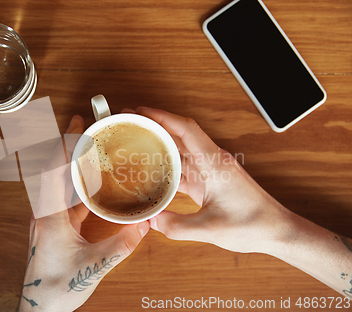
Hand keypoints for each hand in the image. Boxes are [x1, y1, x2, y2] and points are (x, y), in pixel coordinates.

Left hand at [19, 115, 149, 311]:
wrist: (38, 309)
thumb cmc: (56, 288)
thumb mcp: (94, 266)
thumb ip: (122, 244)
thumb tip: (144, 224)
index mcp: (50, 216)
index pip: (54, 170)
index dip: (66, 144)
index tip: (77, 124)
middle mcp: (45, 213)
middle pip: (55, 170)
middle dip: (70, 146)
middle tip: (87, 127)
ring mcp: (48, 220)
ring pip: (60, 183)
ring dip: (74, 164)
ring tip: (92, 149)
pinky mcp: (53, 228)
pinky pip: (66, 199)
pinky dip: (79, 186)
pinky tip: (94, 184)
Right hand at [134, 107, 292, 253]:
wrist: (276, 231)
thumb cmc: (253, 224)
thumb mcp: (210, 229)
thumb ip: (176, 226)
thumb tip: (150, 220)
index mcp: (214, 163)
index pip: (186, 129)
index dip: (162, 117)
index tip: (141, 111)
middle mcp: (212, 161)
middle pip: (179, 134)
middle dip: (154, 126)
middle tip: (130, 122)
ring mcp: (210, 170)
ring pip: (179, 150)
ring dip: (158, 144)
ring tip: (135, 142)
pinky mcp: (209, 181)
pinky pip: (183, 167)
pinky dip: (166, 165)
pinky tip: (150, 170)